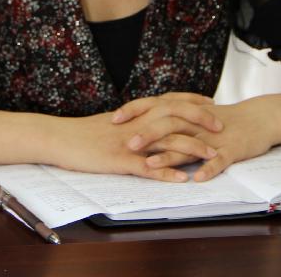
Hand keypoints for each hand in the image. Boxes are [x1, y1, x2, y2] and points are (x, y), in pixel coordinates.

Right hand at [53, 93, 222, 181]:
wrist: (59, 137)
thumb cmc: (84, 132)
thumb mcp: (113, 121)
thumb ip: (133, 120)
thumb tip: (149, 120)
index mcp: (135, 113)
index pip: (168, 100)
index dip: (191, 101)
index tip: (210, 103)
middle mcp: (136, 123)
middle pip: (174, 115)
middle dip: (200, 120)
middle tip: (220, 126)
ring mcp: (129, 142)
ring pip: (166, 141)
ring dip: (192, 148)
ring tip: (213, 155)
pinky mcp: (119, 161)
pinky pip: (146, 168)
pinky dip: (166, 174)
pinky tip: (182, 179)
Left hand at [134, 96, 280, 181]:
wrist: (259, 118)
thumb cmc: (223, 120)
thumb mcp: (195, 117)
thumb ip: (172, 121)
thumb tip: (142, 126)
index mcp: (186, 112)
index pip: (155, 106)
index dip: (134, 111)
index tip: (113, 119)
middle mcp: (196, 122)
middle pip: (168, 124)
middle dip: (147, 134)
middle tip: (128, 145)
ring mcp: (213, 136)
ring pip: (189, 144)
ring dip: (169, 155)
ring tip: (150, 166)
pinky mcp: (232, 149)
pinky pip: (219, 161)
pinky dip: (208, 169)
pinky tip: (196, 179)